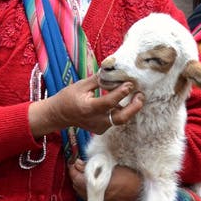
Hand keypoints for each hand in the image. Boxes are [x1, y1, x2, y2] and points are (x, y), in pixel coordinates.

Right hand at [28, 76, 143, 139]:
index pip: (109, 102)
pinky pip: (115, 120)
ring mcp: (99, 127)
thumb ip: (98, 80)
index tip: (130, 84)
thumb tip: (114, 71)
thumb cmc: (69, 97)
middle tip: (141, 95)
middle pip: (120, 118)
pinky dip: (121, 111)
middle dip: (133, 108)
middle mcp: (95, 120)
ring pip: (119, 119)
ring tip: (137, 96)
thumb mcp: (81, 85)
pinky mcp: (101, 129)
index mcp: (88, 108)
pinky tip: (126, 102)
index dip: (121, 93)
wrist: (59, 115)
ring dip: (130, 108)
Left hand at [68, 158, 141, 200]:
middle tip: (79, 166)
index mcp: (96, 186)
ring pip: (81, 193)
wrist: (140, 187)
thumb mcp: (108, 165)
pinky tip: (91, 183)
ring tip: (84, 174)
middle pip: (77, 187)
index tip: (73, 162)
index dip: (72, 170)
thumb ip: (91, 165)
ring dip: (80, 183)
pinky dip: (87, 190)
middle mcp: (96, 197)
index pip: (76, 179)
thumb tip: (78, 164)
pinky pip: (89, 198)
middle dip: (76, 176)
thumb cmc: (126, 174)